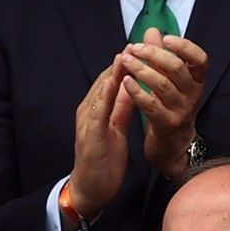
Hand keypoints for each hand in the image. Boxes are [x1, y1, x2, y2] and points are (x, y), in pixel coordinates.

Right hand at [69, 59, 136, 222]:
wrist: (91, 187)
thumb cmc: (105, 157)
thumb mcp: (117, 127)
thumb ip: (122, 108)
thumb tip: (132, 87)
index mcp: (98, 110)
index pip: (112, 82)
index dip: (126, 65)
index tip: (141, 48)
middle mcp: (90, 112)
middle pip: (105, 83)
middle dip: (120, 63)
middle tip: (136, 44)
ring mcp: (88, 123)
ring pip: (99, 93)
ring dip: (111, 74)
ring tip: (125, 56)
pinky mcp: (89, 136)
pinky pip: (97, 114)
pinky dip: (104, 98)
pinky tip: (113, 86)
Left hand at [121, 29, 207, 177]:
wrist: (171, 143)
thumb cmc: (169, 106)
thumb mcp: (169, 80)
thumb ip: (161, 55)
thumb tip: (152, 30)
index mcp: (197, 81)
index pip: (200, 59)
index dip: (185, 46)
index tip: (166, 38)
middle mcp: (193, 95)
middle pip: (177, 68)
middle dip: (154, 54)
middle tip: (135, 48)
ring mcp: (182, 110)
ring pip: (162, 85)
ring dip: (141, 69)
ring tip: (125, 60)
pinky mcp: (167, 124)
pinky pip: (152, 105)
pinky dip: (137, 91)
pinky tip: (125, 82)